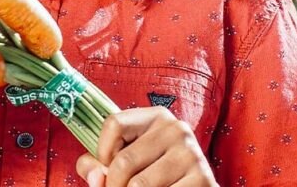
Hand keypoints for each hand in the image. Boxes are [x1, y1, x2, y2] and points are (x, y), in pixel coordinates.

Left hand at [76, 107, 216, 186]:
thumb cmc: (154, 175)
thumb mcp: (129, 159)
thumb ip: (100, 163)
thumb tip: (94, 176)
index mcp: (156, 116)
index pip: (114, 123)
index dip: (101, 152)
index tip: (106, 168)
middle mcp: (176, 128)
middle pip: (123, 160)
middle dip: (113, 185)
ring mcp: (191, 153)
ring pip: (138, 185)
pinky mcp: (203, 179)